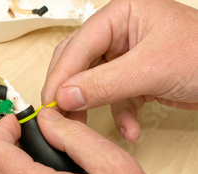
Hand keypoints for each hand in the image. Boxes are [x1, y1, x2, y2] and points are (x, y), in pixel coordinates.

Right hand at [42, 0, 197, 142]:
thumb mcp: (152, 69)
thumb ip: (104, 83)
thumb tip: (64, 96)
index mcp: (122, 15)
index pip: (77, 46)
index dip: (60, 76)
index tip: (50, 104)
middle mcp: (121, 33)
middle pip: (78, 65)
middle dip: (71, 94)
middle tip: (60, 117)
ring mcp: (127, 57)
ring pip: (92, 85)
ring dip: (94, 109)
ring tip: (86, 129)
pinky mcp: (135, 78)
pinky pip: (114, 99)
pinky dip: (120, 117)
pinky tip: (130, 130)